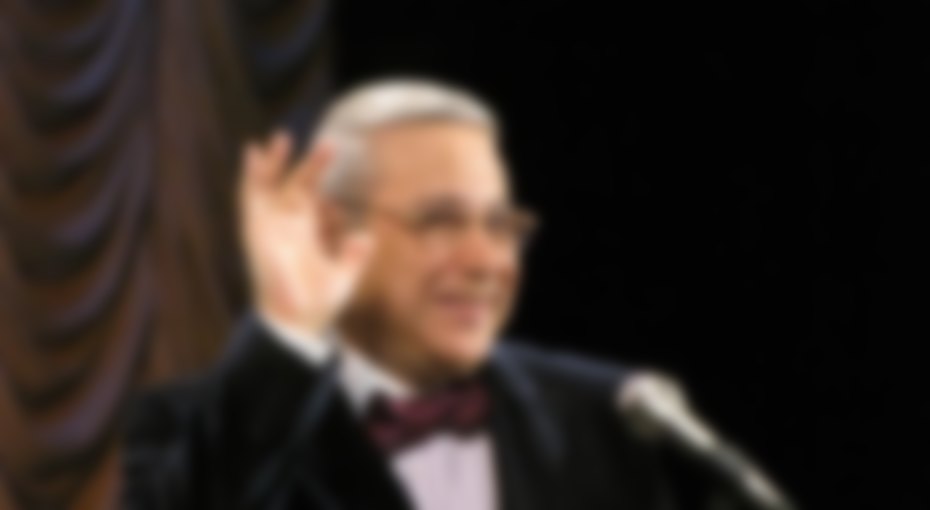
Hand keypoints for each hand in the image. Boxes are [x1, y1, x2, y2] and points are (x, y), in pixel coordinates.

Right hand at [239, 130, 373, 335]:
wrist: (298, 323)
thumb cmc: (318, 303)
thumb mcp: (344, 275)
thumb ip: (354, 254)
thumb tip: (366, 235)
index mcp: (305, 231)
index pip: (313, 194)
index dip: (321, 175)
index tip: (336, 156)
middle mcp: (286, 225)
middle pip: (295, 185)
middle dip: (310, 165)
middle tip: (329, 143)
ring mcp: (270, 226)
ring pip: (268, 186)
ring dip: (274, 163)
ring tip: (282, 137)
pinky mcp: (256, 231)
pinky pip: (251, 199)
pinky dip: (251, 177)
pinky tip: (254, 155)